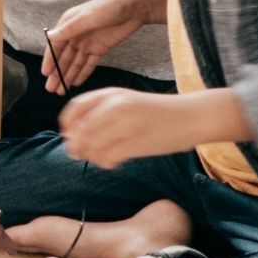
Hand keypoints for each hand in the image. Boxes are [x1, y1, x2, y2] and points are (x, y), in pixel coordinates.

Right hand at [43, 0, 163, 93]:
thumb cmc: (109, 6)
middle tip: (51, 88)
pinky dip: (83, 73)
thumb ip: (69, 29)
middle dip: (57, 73)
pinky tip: (76, 82)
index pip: (56, 45)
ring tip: (61, 90)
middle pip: (64, 57)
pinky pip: (89, 64)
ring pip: (75, 63)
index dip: (50, 60)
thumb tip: (50, 36)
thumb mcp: (87, 17)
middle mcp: (76, 34)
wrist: (134, 7)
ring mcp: (88, 43)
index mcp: (69, 24)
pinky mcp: (100, 49)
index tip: (45, 74)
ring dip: (68, 76)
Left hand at [59, 88, 215, 168]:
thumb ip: (101, 112)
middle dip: (76, 146)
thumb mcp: (126, 101)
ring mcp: (127, 124)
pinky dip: (106, 163)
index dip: (67, 125)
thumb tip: (75, 134)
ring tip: (101, 158)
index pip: (76, 109)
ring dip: (92, 157)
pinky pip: (110, 157)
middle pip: (81, 131)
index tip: (68, 136)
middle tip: (79, 154)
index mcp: (111, 94)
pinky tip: (113, 163)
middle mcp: (116, 106)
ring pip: (94, 146)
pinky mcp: (137, 142)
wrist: (190, 116)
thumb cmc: (156, 112)